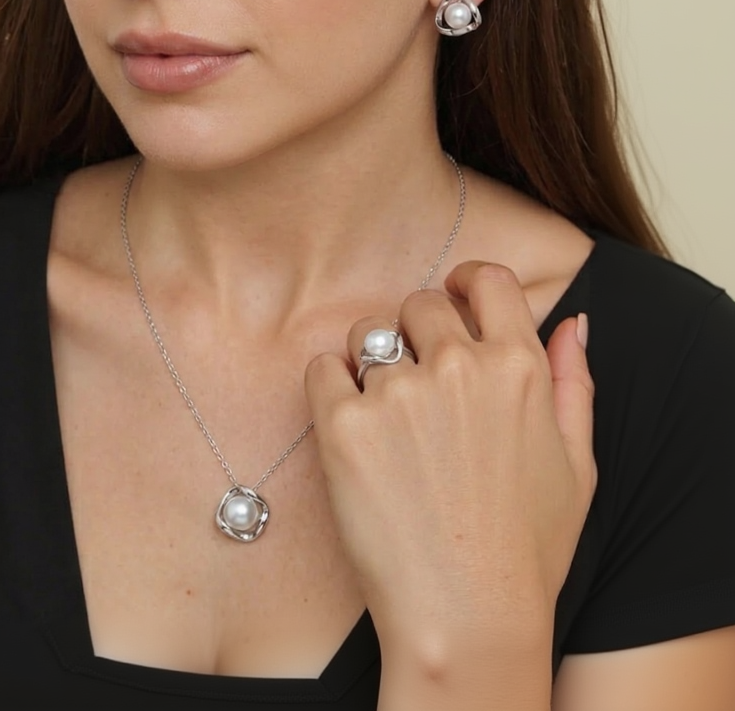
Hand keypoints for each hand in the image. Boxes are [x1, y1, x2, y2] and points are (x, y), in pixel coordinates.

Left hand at [304, 261, 595, 658]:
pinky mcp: (344, 425)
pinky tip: (351, 425)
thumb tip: (573, 322)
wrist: (466, 617)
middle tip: (416, 382)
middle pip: (419, 305)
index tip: (452, 294)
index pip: (485, 281)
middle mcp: (458, 368)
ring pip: (368, 335)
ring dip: (372, 361)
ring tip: (384, 416)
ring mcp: (398, 394)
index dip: (465, 281)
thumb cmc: (526, 549)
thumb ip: (573, 381)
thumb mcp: (578, 464)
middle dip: (416, 332)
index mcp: (518, 367)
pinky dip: (331, 386)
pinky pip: (322, 369)